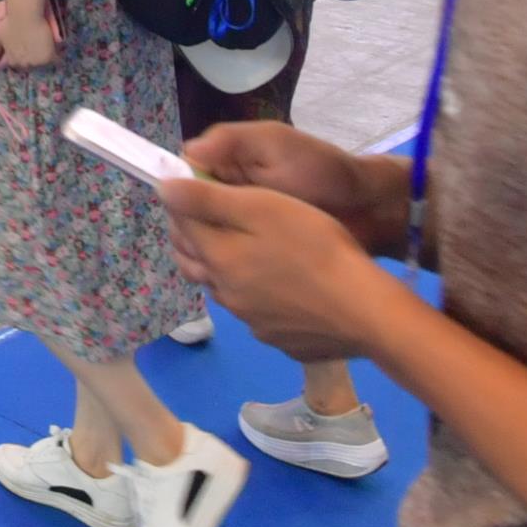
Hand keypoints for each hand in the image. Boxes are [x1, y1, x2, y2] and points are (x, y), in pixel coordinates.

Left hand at [0, 0, 58, 70]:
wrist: (26, 14)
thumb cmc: (11, 23)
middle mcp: (24, 65)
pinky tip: (52, 47)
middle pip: (31, 65)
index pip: (19, 64)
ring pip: (43, 64)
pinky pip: (54, 60)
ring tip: (44, 44)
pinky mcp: (48, 58)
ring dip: (44, 57)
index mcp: (13, 61)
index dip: (24, 55)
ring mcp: (36, 62)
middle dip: (33, 57)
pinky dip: (55, 56)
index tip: (26, 46)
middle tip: (35, 44)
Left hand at [153, 171, 407, 361]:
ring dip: (226, 269)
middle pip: (194, 263)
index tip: (195, 188)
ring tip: (253, 251)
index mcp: (218, 259)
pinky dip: (257, 295)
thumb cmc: (314, 246)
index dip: (184, 203)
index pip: (181, 227)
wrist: (363, 310)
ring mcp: (252, 322)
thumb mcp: (262, 208)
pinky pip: (255, 312)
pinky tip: (283, 286)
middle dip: (196, 238)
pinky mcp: (278, 339)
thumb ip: (209, 200)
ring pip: (224, 289)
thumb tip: (163, 189)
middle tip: (217, 219)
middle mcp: (226, 295)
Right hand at [182, 119, 407, 258]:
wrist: (367, 210)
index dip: (179, 200)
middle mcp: (228, 202)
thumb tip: (185, 151)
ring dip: (201, 257)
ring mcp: (242, 234)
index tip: (187, 215)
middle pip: (188, 220)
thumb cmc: (321, 171)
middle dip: (189, 232)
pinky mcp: (256, 261)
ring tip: (216, 267)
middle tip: (203, 247)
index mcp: (226, 169)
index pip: (184, 185)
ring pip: (202, 248)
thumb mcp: (277, 144)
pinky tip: (229, 281)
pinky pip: (225, 269)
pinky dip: (221, 274)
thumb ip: (232, 142)